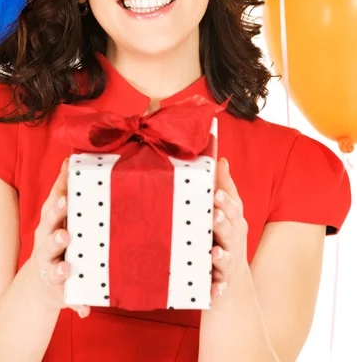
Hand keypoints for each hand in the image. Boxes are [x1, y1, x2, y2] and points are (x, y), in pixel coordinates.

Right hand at [28, 157, 90, 318]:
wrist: (41, 283)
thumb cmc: (57, 239)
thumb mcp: (58, 217)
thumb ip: (65, 192)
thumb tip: (70, 158)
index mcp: (50, 225)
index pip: (53, 209)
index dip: (58, 199)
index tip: (65, 191)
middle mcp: (47, 246)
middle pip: (50, 236)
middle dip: (56, 231)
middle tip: (64, 230)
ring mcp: (51, 269)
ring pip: (55, 267)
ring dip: (61, 267)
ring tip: (67, 266)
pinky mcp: (59, 291)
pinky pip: (69, 298)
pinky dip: (76, 303)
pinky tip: (83, 308)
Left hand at [211, 157, 248, 300]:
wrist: (233, 285)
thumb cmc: (226, 238)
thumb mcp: (226, 213)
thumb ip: (223, 187)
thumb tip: (221, 159)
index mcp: (232, 221)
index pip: (231, 207)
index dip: (224, 198)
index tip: (215, 190)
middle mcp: (233, 241)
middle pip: (229, 230)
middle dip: (223, 221)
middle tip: (215, 212)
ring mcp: (228, 263)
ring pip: (225, 258)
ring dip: (221, 254)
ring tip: (215, 252)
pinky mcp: (220, 284)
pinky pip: (219, 288)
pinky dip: (217, 290)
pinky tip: (215, 290)